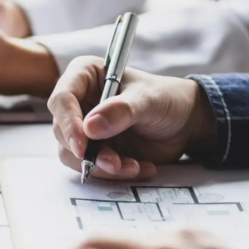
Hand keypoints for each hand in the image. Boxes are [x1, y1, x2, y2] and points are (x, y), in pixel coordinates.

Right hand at [48, 56, 218, 180]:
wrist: (185, 123)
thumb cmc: (167, 99)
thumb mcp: (148, 100)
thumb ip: (121, 111)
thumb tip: (90, 127)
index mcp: (85, 76)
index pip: (62, 99)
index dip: (68, 123)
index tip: (83, 145)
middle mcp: (78, 102)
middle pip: (62, 130)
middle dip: (88, 151)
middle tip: (114, 162)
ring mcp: (84, 127)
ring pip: (72, 153)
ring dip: (101, 166)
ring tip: (132, 166)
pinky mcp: (93, 149)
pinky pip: (90, 166)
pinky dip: (112, 173)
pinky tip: (139, 167)